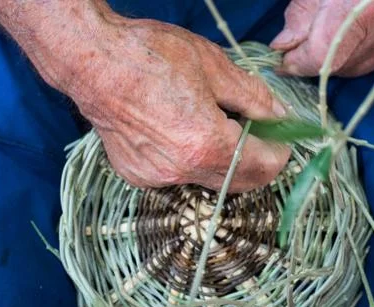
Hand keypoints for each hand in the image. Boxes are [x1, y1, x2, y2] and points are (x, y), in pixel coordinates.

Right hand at [21, 2, 289, 191]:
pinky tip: (176, 132)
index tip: (281, 137)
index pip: (264, 166)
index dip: (280, 152)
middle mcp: (183, 171)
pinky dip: (189, 160)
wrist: (92, 62)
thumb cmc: (151, 56)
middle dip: (257, 163)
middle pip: (239, 183)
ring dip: (222, 161)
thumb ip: (254, 98)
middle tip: (256, 135)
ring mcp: (157, 177)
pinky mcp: (137, 175)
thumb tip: (279, 116)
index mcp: (208, 144)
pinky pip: (177, 175)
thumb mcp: (214, 67)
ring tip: (212, 126)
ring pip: (207, 180)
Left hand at [271, 0, 373, 76]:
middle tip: (302, 49)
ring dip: (333, 60)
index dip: (296, 62)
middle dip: (312, 60)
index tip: (281, 63)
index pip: (318, 56)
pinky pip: (368, 66)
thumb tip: (281, 47)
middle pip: (333, 66)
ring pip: (349, 70)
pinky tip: (353, 39)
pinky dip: (353, 57)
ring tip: (332, 35)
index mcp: (364, 10)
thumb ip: (299, 19)